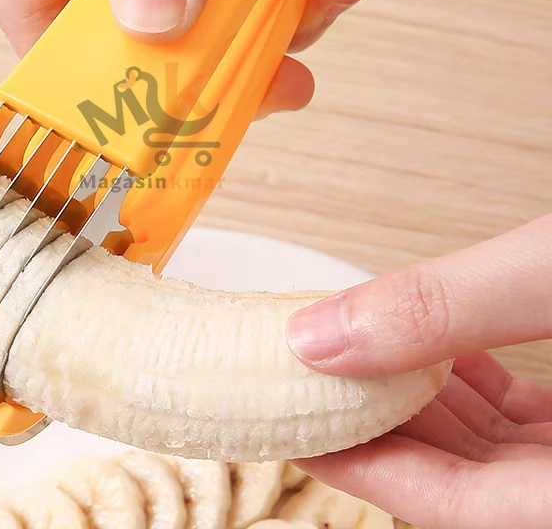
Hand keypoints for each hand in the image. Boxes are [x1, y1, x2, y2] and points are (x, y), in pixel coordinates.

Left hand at [286, 213, 551, 528]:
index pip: (448, 503)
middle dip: (379, 424)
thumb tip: (321, 333)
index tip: (290, 434)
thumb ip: (444, 308)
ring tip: (351, 357)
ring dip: (415, 396)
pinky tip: (434, 344)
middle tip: (308, 383)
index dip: (359, 468)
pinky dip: (467, 376)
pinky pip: (521, 413)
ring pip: (489, 444)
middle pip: (461, 474)